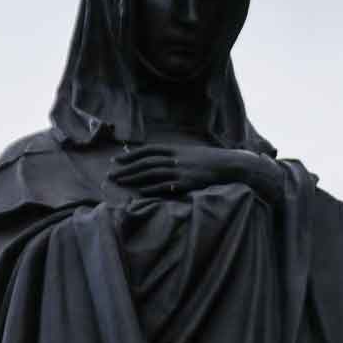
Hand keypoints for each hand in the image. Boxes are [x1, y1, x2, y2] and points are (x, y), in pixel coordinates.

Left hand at [109, 144, 280, 200]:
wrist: (231, 165)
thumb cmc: (212, 160)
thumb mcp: (192, 153)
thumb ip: (176, 155)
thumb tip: (161, 159)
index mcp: (176, 149)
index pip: (148, 150)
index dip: (131, 155)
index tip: (117, 159)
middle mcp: (175, 158)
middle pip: (145, 162)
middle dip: (127, 168)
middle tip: (111, 173)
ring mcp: (180, 171)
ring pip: (151, 174)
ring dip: (133, 178)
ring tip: (119, 182)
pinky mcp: (187, 183)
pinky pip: (165, 187)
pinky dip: (151, 189)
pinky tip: (140, 192)